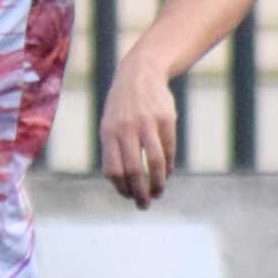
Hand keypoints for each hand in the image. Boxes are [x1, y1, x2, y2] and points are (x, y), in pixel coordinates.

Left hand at [98, 58, 178, 208]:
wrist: (140, 73)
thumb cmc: (122, 107)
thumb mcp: (109, 125)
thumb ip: (114, 151)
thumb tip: (124, 184)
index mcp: (108, 133)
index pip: (113, 169)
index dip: (121, 188)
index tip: (128, 197)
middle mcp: (126, 129)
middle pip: (134, 170)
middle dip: (139, 192)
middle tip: (144, 204)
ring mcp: (147, 123)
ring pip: (155, 162)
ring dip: (157, 183)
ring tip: (157, 193)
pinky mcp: (166, 119)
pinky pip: (168, 150)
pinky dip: (167, 167)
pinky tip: (166, 174)